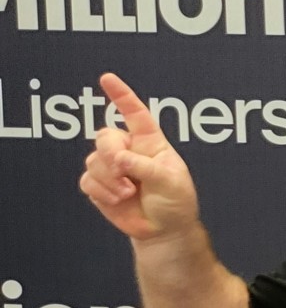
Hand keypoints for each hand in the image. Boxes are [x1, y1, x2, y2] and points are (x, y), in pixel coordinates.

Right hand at [78, 74, 199, 243]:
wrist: (164, 229)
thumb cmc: (175, 200)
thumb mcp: (170, 181)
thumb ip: (145, 167)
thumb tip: (118, 159)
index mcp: (150, 142)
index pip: (135, 114)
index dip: (122, 96)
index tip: (107, 78)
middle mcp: (128, 149)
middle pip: (104, 137)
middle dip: (111, 155)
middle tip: (125, 173)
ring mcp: (111, 166)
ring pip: (93, 161)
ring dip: (110, 180)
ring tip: (130, 192)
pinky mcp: (98, 184)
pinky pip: (87, 181)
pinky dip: (103, 192)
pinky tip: (119, 199)